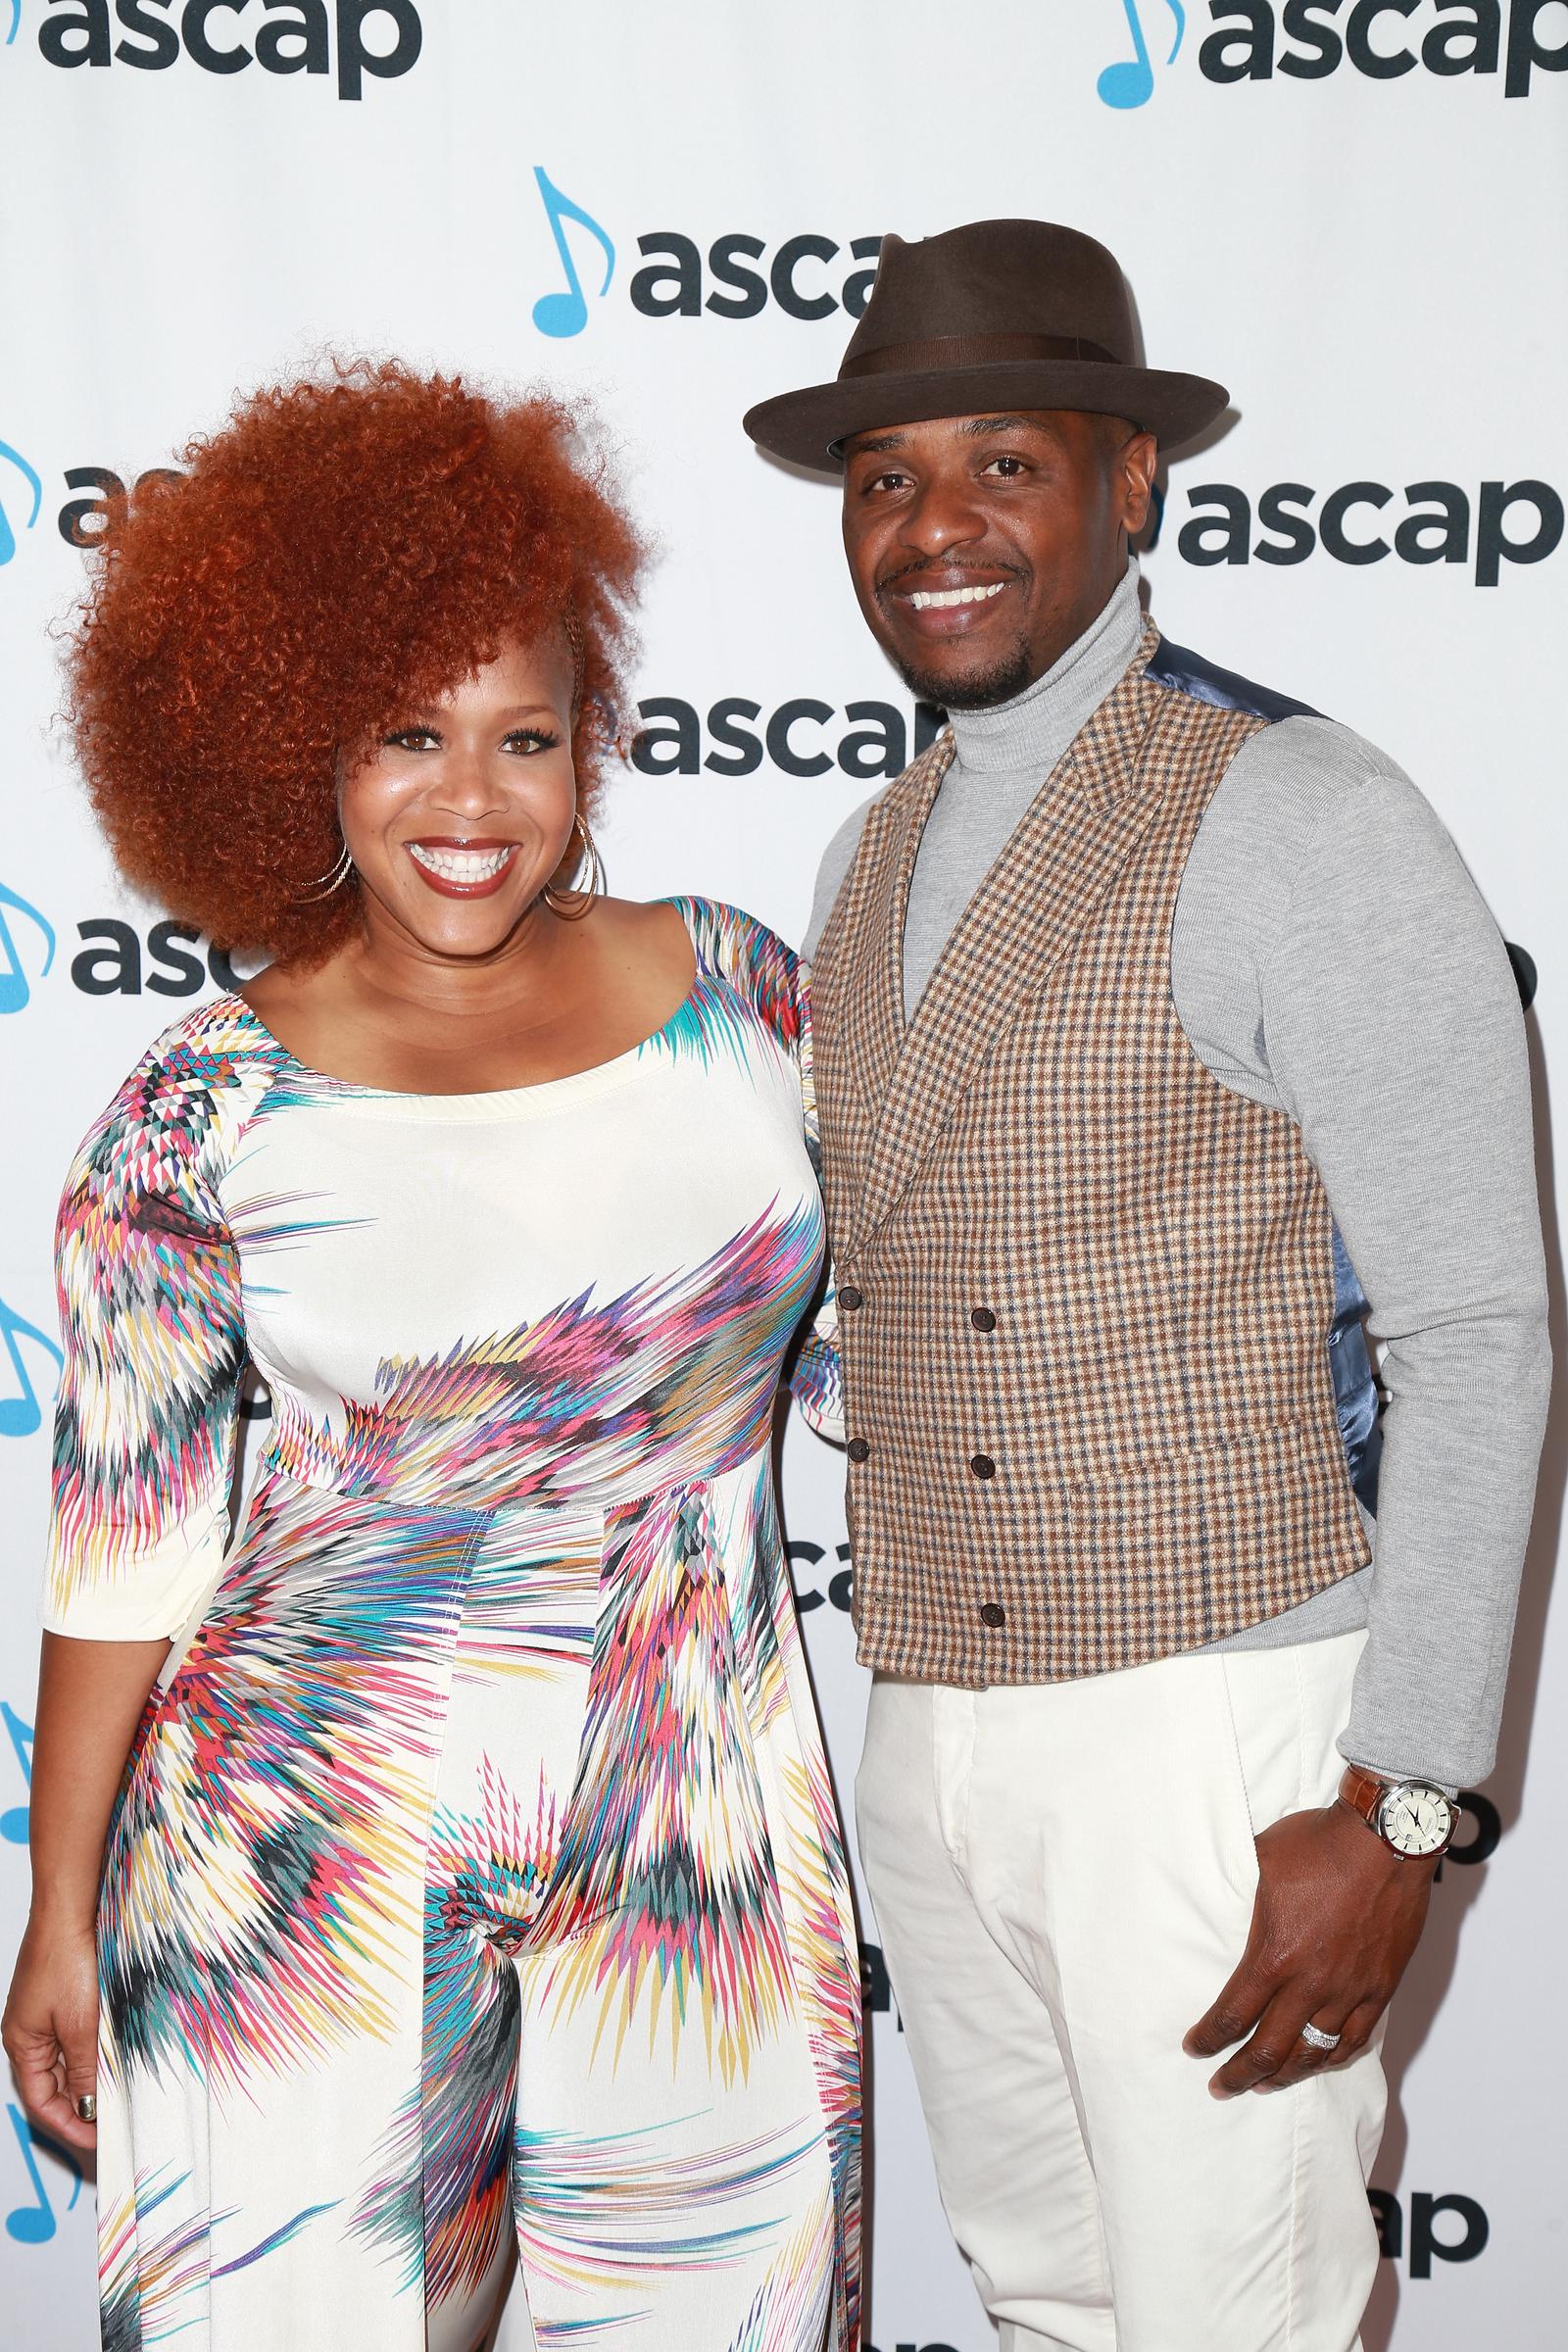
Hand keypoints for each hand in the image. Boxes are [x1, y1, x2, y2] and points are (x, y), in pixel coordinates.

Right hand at [3, 1913, 99, 2152]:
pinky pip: (76, 2039)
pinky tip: (116, 2058)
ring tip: (119, 2096)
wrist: (70, 1909)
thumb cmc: (65, 1960)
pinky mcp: (62, 1999)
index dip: (68, 2125)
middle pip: (52, 2085)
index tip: (96, 2140)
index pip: (41, 2103)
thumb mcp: (79, 2025)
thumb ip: (84, 2069)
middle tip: (112, 2123)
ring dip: (89, 2080)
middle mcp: (28, 2034)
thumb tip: (89, 2108)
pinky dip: (94, 2053)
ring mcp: (44, 2016)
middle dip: (80, 2107)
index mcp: (21, 2045)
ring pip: (67, 2063)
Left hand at [1183, 1799, 1434, 2097]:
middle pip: (1269, 2050)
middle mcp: (1310, 1983)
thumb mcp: (1260, 1862)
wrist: (1385, 1838)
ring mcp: (1349, 1990)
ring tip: (1264, 2086)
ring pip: (1313, 2053)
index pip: (1232, 2015)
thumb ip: (1239, 1896)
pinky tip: (1319, 2063)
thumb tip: (1217, 1900)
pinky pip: (1356, 2039)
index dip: (1208, 2039)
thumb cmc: (1318, 1844)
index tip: (1193, 2048)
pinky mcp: (1381, 1987)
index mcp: (1273, 1955)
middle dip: (1238, 2074)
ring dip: (1285, 2076)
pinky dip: (1333, 2058)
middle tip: (1220, 2088)